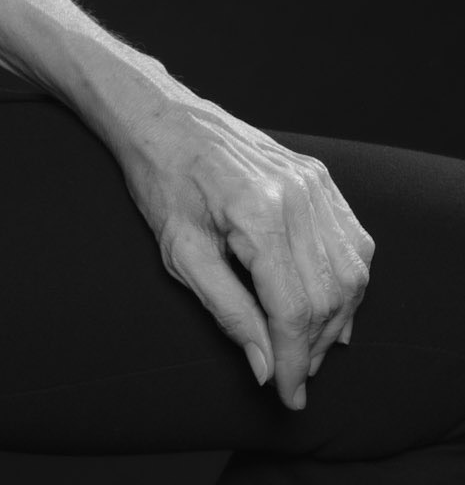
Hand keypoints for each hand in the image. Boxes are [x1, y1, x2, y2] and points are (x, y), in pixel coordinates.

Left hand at [111, 85, 373, 409]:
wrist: (163, 120)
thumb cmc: (163, 184)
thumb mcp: (182, 254)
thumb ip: (228, 312)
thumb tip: (266, 367)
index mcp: (256, 214)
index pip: (293, 309)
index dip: (294, 361)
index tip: (289, 395)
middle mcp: (296, 195)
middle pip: (327, 296)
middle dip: (313, 346)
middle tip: (293, 374)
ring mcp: (313, 182)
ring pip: (349, 273)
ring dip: (335, 320)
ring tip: (307, 346)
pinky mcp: (319, 177)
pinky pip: (353, 242)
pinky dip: (347, 282)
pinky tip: (331, 307)